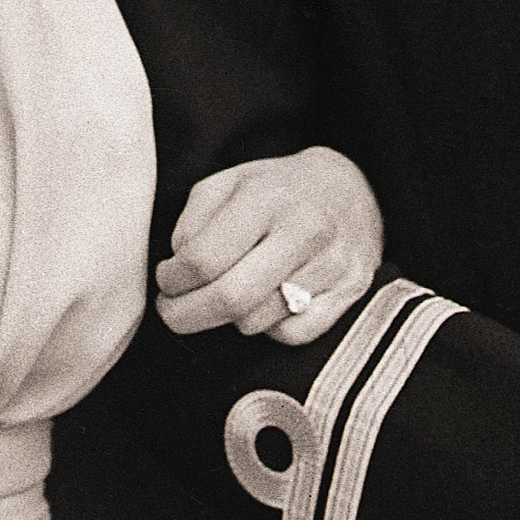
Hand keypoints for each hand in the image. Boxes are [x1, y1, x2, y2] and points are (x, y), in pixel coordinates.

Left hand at [153, 146, 383, 345]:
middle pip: (230, 298)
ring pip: (257, 322)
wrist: (349, 188)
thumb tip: (179, 267)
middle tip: (172, 311)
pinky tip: (265, 305)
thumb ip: (193, 221)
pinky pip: (294, 335)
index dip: (171, 280)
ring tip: (227, 296)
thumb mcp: (227, 184)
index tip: (166, 282)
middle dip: (186, 315)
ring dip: (229, 318)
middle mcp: (306, 229)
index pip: (203, 258)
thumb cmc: (276, 190)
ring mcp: (334, 262)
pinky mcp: (353, 289)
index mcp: (267, 196)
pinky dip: (270, 329)